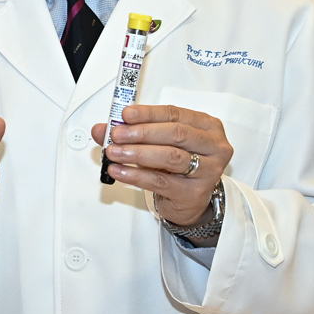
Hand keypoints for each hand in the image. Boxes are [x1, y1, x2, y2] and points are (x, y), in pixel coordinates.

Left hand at [92, 103, 231, 225]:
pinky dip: (136, 175)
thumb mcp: (157, 143)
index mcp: (207, 126)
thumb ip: (131, 133)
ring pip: (170, 157)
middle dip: (142, 133)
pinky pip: (161, 181)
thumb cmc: (176, 166)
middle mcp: (213, 147)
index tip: (126, 115)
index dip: (148, 113)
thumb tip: (101, 129)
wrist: (189, 199)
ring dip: (138, 153)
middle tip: (117, 135)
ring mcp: (207, 171)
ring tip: (115, 153)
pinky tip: (120, 171)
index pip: (175, 114)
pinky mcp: (194, 193)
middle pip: (176, 133)